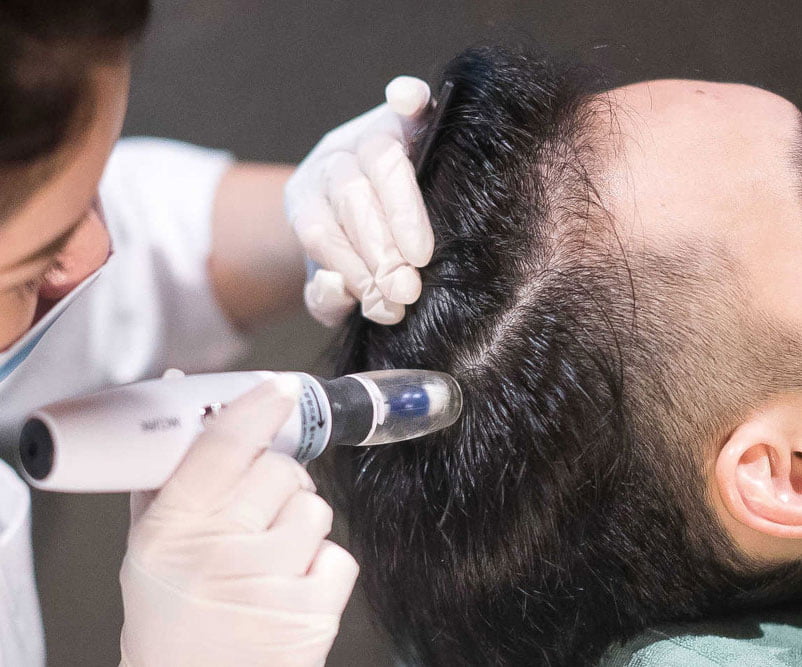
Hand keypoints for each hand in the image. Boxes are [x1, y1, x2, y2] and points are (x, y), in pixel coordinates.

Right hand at [119, 374, 357, 666]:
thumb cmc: (172, 619)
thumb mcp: (150, 550)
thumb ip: (166, 473)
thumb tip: (179, 392)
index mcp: (172, 529)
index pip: (222, 445)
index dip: (257, 407)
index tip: (279, 388)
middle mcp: (218, 552)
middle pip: (281, 470)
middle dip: (278, 481)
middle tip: (258, 511)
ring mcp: (268, 584)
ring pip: (316, 508)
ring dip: (301, 524)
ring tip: (270, 558)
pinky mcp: (311, 614)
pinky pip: (340, 556)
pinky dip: (323, 568)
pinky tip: (292, 588)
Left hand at [286, 76, 433, 326]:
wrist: (364, 208)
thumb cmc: (352, 250)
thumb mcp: (332, 283)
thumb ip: (326, 298)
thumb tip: (337, 289)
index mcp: (306, 200)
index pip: (319, 230)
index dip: (350, 267)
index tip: (385, 305)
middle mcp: (332, 161)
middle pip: (348, 194)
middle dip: (377, 248)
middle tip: (405, 289)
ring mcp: (367, 134)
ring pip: (378, 156)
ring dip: (400, 210)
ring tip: (420, 256)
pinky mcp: (404, 117)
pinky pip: (405, 101)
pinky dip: (408, 98)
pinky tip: (410, 101)